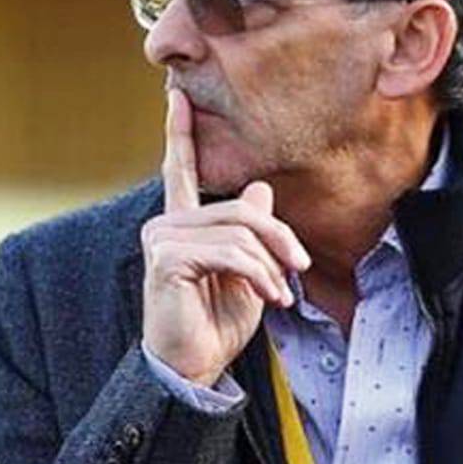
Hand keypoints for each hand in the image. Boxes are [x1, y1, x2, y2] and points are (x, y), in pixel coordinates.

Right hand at [140, 89, 310, 385]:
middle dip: (279, 239)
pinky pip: (231, 252)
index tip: (176, 94)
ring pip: (240, 231)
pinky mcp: (167, 259)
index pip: (181, 170)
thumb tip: (260, 189)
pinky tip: (270, 299)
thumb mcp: (247, 273)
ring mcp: (162, 240)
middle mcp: (166, 225)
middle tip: (300, 268)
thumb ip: (250, 232)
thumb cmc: (216, 325)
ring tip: (281, 294)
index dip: (180, 132)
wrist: (194, 370)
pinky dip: (260, 276)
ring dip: (272, 266)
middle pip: (239, 209)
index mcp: (182, 225)